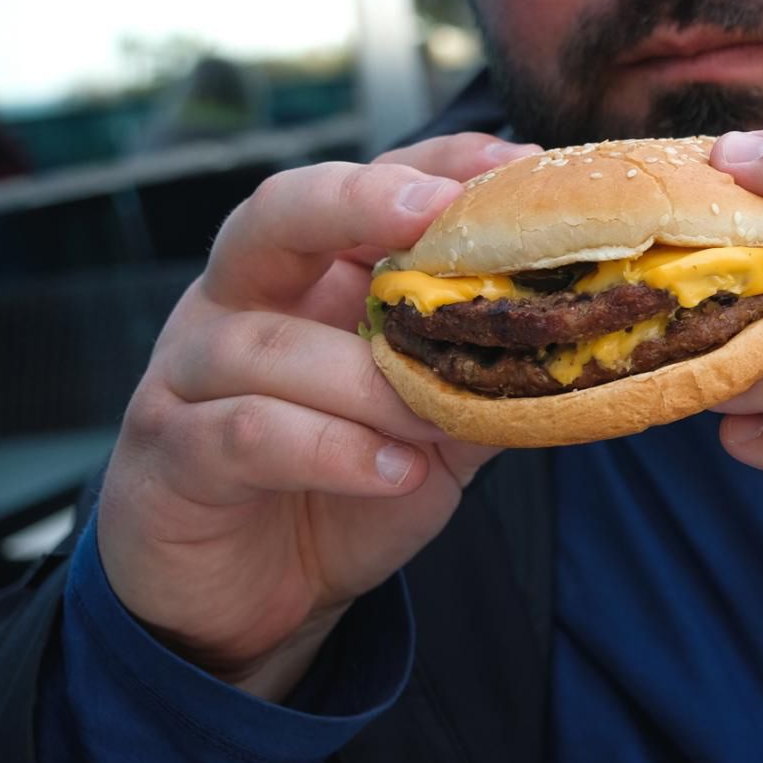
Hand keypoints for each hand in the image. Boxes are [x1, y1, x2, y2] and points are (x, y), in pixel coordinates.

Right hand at [95, 133, 540, 700]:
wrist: (252, 600)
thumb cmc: (346, 480)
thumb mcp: (436, 417)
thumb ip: (489, 367)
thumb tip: (593, 334)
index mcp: (306, 273)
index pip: (367, 183)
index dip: (438, 162)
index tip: (515, 163)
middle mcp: (237, 299)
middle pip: (277, 214)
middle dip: (358, 200)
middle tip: (434, 213)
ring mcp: (190, 372)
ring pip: (267, 341)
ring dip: (366, 380)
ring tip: (435, 420)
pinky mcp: (170, 454)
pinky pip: (245, 432)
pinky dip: (330, 448)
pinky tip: (395, 473)